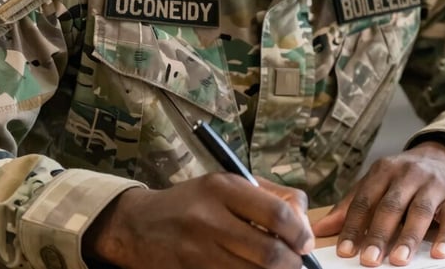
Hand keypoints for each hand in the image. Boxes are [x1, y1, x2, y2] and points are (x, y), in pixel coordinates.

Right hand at [83, 173, 313, 268]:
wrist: (139, 225)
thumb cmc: (193, 202)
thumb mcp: (227, 184)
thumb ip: (269, 196)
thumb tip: (304, 222)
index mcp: (222, 188)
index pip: (276, 213)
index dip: (300, 232)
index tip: (305, 241)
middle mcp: (209, 219)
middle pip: (269, 252)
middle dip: (291, 262)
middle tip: (295, 260)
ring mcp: (197, 251)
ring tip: (277, 267)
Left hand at [311, 140, 444, 265]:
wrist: (442, 157)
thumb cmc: (403, 177)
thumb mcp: (375, 183)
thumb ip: (350, 207)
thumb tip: (319, 229)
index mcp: (383, 170)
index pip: (365, 200)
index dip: (354, 226)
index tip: (345, 251)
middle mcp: (408, 174)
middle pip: (391, 206)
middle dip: (379, 234)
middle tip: (369, 260)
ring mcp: (433, 185)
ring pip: (420, 211)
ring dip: (408, 237)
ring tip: (398, 260)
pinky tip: (439, 254)